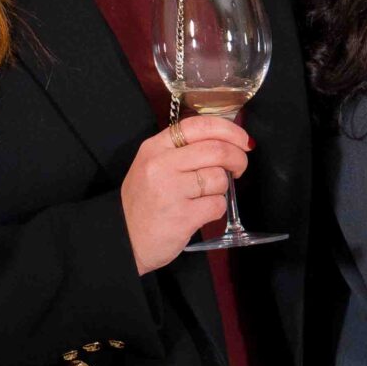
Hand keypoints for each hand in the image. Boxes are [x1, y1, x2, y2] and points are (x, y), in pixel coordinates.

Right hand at [120, 116, 250, 273]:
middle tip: (239, 167)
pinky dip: (217, 208)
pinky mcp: (182, 216)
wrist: (124, 239)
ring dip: (223, 188)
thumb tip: (226, 142)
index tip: (242, 140)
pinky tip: (202, 212)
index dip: (229, 130)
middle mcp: (161, 165)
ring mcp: (171, 191)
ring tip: (207, 195)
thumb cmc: (143, 203)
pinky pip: (217, 205)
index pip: (199, 125)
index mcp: (154, 147)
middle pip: (217, 149)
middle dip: (237, 158)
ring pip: (219, 178)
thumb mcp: (151, 166)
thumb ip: (182, 151)